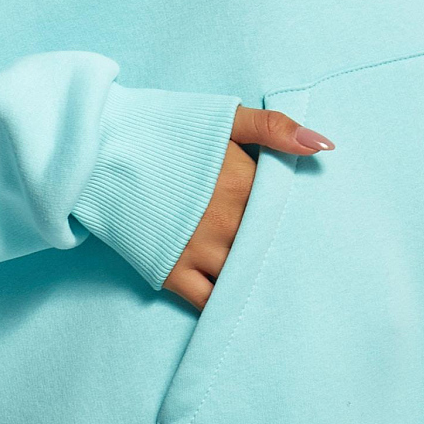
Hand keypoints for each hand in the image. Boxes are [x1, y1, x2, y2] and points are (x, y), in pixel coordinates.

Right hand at [163, 106, 334, 308]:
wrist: (100, 147)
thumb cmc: (164, 129)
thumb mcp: (223, 118)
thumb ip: (275, 128)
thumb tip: (324, 146)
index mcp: (245, 186)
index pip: (288, 216)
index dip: (299, 224)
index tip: (311, 229)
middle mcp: (227, 224)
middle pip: (269, 252)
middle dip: (283, 257)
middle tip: (305, 268)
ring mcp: (198, 251)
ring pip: (243, 279)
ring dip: (257, 282)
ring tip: (277, 289)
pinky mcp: (171, 271)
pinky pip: (210, 302)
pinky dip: (226, 304)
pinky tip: (239, 301)